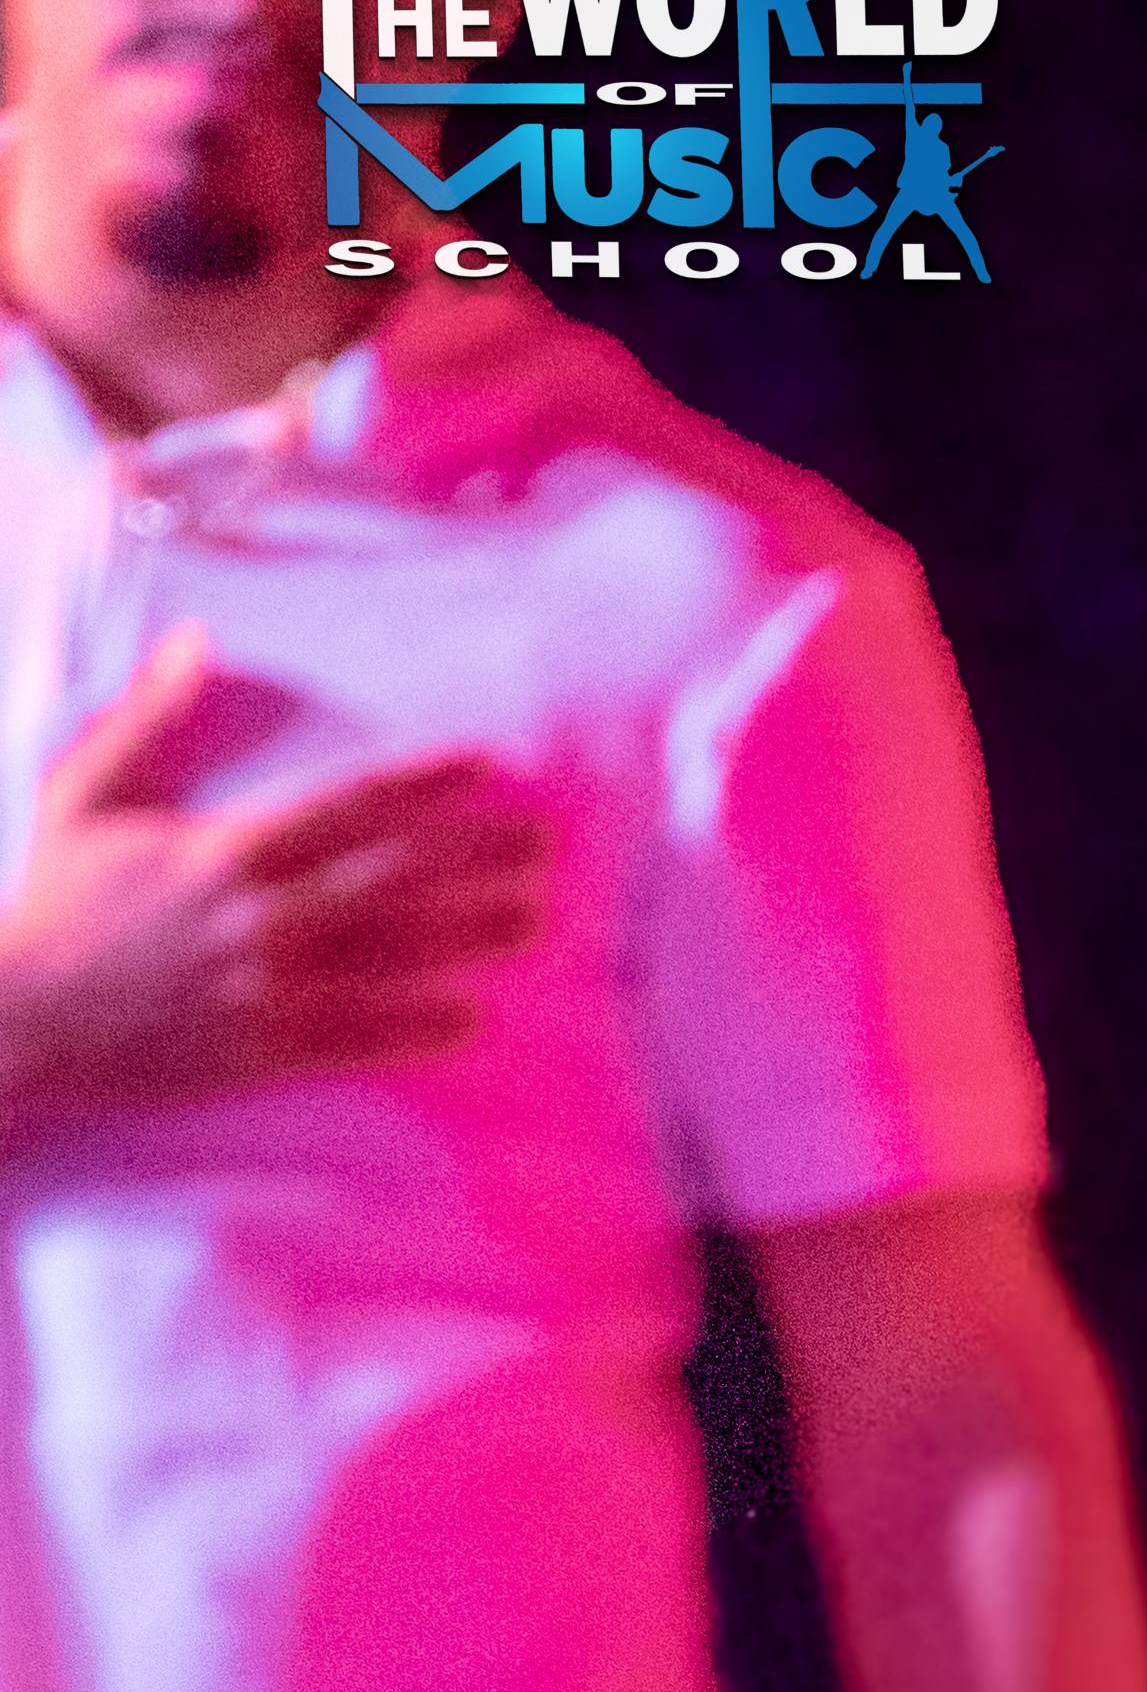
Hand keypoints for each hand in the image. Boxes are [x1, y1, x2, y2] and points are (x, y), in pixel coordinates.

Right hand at [0, 623, 551, 1131]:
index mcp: (222, 847)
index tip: (486, 765)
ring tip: (534, 921)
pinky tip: (473, 1019)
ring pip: (385, 957)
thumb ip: (147, 718)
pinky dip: (413, 1029)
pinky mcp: (258, 1050)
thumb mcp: (87, 793)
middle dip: (472, 861)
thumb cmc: (54, 900)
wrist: (16, 1016)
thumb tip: (194, 640)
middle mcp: (255, 914)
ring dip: (465, 939)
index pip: (345, 805)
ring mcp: (262, 986)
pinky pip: (352, 1040)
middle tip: (548, 849)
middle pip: (388, 879)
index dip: (422, 783)